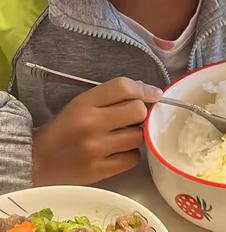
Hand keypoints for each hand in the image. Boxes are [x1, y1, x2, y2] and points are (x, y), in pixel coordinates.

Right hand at [32, 77, 162, 185]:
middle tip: (134, 118)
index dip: (144, 89)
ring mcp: (96, 149)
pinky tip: (120, 151)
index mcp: (86, 103)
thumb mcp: (83, 103)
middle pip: (138, 110)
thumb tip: (148, 92)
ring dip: (137, 134)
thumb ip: (112, 95)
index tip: (154, 94)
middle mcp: (91, 124)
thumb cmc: (66, 127)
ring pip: (138, 136)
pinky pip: (133, 159)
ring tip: (125, 134)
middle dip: (141, 113)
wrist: (38, 160)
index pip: (123, 86)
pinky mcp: (99, 171)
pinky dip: (132, 154)